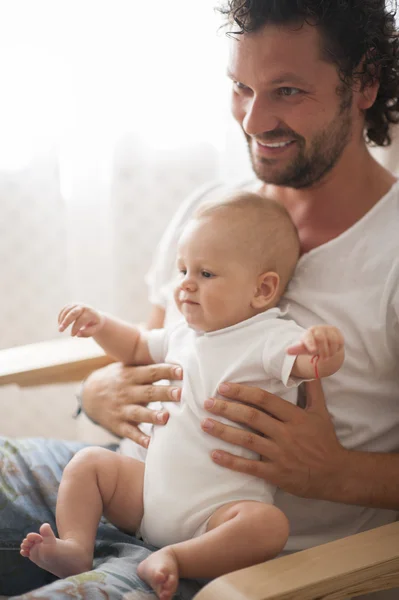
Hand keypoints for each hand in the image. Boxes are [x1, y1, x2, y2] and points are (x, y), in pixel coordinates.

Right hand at [58, 303, 104, 336]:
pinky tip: (60, 324)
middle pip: (73, 313)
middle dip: (66, 322)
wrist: (95, 315)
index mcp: (90, 313)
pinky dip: (60, 316)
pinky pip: (64, 309)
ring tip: (60, 329)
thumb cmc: (94, 324)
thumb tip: (77, 334)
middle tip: (60, 330)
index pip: (81, 320)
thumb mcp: (95, 329)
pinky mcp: (71, 305)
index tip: (72, 335)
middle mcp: (83, 307)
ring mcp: (77, 305)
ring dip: (62, 320)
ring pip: (67, 310)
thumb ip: (87, 333)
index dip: (75, 328)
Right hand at [82, 361, 182, 446]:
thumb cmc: (118, 379)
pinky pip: (129, 432)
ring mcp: (121, 409)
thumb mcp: (128, 368)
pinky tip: (150, 443)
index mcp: (131, 375)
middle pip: (148, 392)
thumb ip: (147, 366)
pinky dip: (139, 438)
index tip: (182, 371)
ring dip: (152, 416)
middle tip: (180, 394)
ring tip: (166, 417)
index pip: (151, 372)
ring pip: (139, 413)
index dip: (166, 371)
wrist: (89, 395)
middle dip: (164, 393)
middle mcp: (126, 391)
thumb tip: (175, 357)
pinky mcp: (118, 424)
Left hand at [201, 379, 347, 498]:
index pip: (264, 400)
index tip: (224, 387)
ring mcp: (280, 454)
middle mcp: (286, 433)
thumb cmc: (325, 440)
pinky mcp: (276, 474)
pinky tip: (214, 454)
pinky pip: (250, 467)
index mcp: (295, 416)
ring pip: (247, 440)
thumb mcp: (320, 412)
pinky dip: (231, 461)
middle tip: (207, 402)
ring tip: (204, 423)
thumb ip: (311, 388)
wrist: (336, 474)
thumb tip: (307, 365)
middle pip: (252, 417)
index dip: (243, 392)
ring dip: (223, 431)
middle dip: (227, 408)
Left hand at [287, 325, 343, 359]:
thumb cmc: (311, 344)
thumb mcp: (304, 348)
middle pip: (321, 338)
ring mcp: (328, 329)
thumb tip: (286, 351)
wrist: (323, 340)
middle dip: (323, 351)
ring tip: (327, 355)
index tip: (312, 350)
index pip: (308, 337)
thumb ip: (296, 349)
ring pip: (332, 341)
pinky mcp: (336, 331)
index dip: (310, 343)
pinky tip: (333, 350)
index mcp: (308, 333)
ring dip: (331, 351)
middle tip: (324, 359)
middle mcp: (318, 329)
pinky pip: (340, 341)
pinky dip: (337, 348)